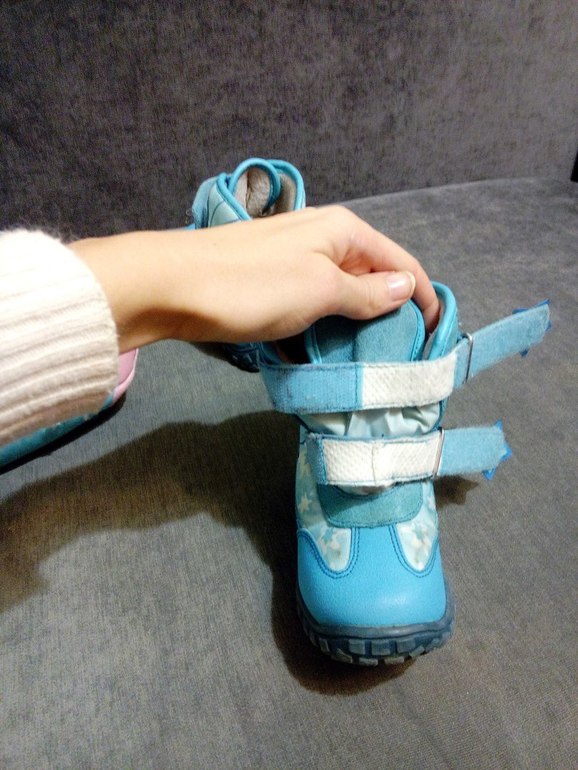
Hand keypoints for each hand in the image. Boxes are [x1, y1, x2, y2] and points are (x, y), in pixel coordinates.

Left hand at [71, 206, 439, 351]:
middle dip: (387, 315)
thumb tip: (405, 287)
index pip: (401, 263)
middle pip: (370, 278)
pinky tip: (316, 357)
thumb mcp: (320, 289)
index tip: (434, 336)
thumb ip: (366, 291)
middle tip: (397, 357)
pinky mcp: (268, 284)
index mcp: (343, 231)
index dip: (423, 297)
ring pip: (337, 297)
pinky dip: (316, 330)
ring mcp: (292, 261)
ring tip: (362, 363)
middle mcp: (321, 239)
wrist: (170, 286)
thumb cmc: (252, 285)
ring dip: (349, 327)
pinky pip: (307, 308)